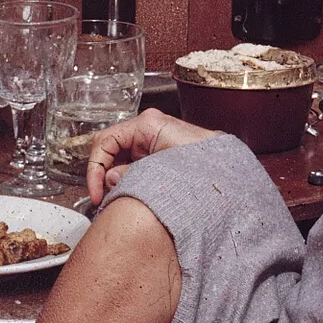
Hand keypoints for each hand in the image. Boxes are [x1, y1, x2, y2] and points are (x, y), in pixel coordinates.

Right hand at [81, 106, 217, 205]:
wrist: (227, 171)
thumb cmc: (201, 164)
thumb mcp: (159, 172)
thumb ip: (130, 174)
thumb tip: (109, 180)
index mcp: (147, 124)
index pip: (105, 142)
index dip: (95, 169)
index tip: (96, 193)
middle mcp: (147, 127)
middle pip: (110, 148)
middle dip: (103, 174)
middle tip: (104, 197)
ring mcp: (152, 139)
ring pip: (119, 157)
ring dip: (115, 178)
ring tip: (119, 197)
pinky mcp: (157, 151)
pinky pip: (133, 163)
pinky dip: (128, 178)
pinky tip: (130, 192)